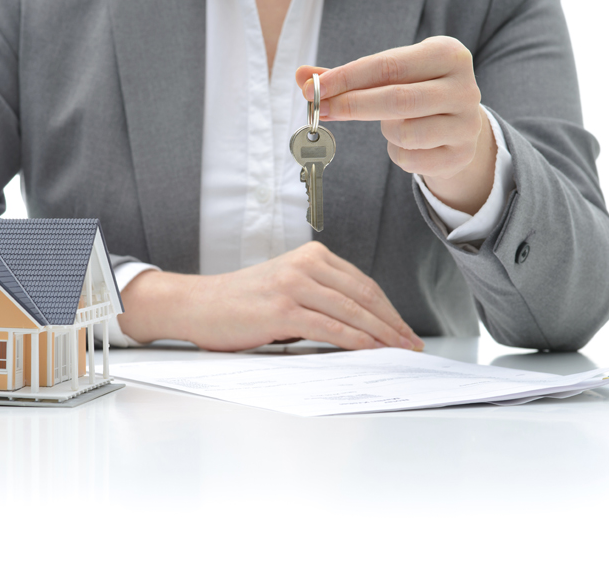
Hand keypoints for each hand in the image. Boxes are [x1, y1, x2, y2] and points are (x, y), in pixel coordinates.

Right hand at [117, 241, 423, 351]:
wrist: (197, 304)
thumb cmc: (239, 302)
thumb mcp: (285, 287)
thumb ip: (319, 296)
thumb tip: (359, 326)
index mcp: (310, 256)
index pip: (363, 284)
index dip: (388, 309)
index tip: (403, 329)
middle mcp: (305, 265)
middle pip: (364, 296)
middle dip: (392, 323)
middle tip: (411, 344)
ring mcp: (294, 285)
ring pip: (352, 311)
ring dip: (381, 334)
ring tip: (399, 351)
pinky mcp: (282, 309)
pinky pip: (330, 327)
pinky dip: (356, 341)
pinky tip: (371, 351)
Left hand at [296, 36, 496, 214]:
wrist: (460, 126)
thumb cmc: (415, 92)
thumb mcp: (389, 76)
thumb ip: (347, 76)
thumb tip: (301, 75)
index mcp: (447, 54)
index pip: (388, 66)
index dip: (347, 78)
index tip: (314, 88)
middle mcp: (464, 87)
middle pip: (396, 98)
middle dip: (351, 105)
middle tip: (321, 110)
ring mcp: (466, 123)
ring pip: (404, 132)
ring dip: (386, 131)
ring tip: (394, 123)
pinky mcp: (461, 155)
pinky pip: (410, 158)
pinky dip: (397, 152)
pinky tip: (408, 143)